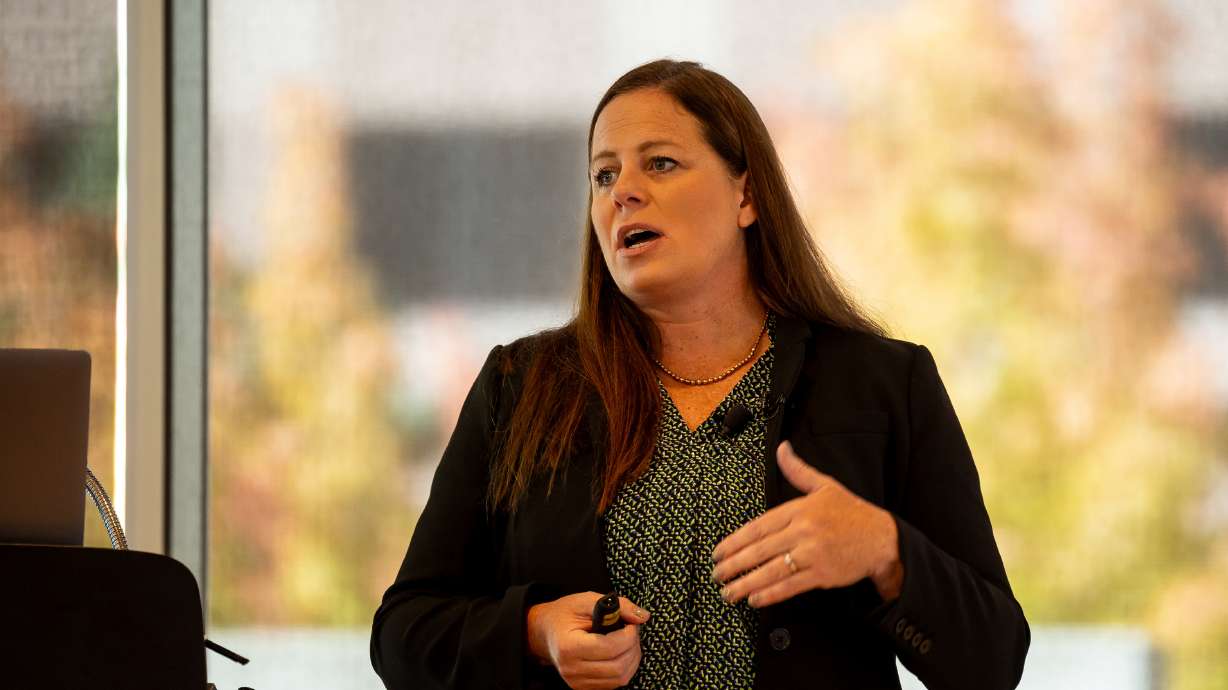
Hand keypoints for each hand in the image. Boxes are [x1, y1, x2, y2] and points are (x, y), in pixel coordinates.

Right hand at [525, 592, 648, 689]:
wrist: (544, 632)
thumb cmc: (564, 614)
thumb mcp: (586, 600)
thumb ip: (617, 606)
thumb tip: (643, 616)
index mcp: (569, 646)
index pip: (610, 648)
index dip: (628, 635)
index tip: (631, 623)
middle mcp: (571, 669)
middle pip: (618, 667)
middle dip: (633, 647)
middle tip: (632, 631)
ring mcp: (576, 682)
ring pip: (619, 679)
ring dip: (632, 660)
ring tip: (628, 641)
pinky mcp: (582, 687)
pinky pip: (613, 684)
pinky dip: (623, 668)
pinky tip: (620, 653)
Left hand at [710, 441, 902, 607]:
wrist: (883, 539)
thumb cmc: (852, 513)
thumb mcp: (825, 486)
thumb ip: (798, 470)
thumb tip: (782, 448)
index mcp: (799, 509)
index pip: (758, 527)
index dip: (735, 542)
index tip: (718, 552)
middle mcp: (803, 531)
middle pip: (760, 550)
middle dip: (734, 565)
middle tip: (716, 574)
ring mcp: (812, 554)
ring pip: (771, 570)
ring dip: (746, 583)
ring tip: (728, 592)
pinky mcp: (822, 574)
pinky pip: (790, 586)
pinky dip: (770, 594)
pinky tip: (754, 599)